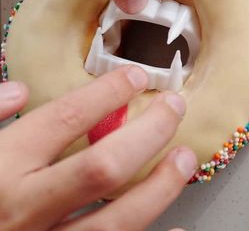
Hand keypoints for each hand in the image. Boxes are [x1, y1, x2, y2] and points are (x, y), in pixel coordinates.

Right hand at [0, 68, 193, 229]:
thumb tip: (19, 92)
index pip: (63, 120)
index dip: (108, 93)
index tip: (137, 78)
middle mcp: (21, 210)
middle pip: (104, 167)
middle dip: (149, 132)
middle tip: (174, 108)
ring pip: (118, 220)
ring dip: (159, 188)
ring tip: (184, 159)